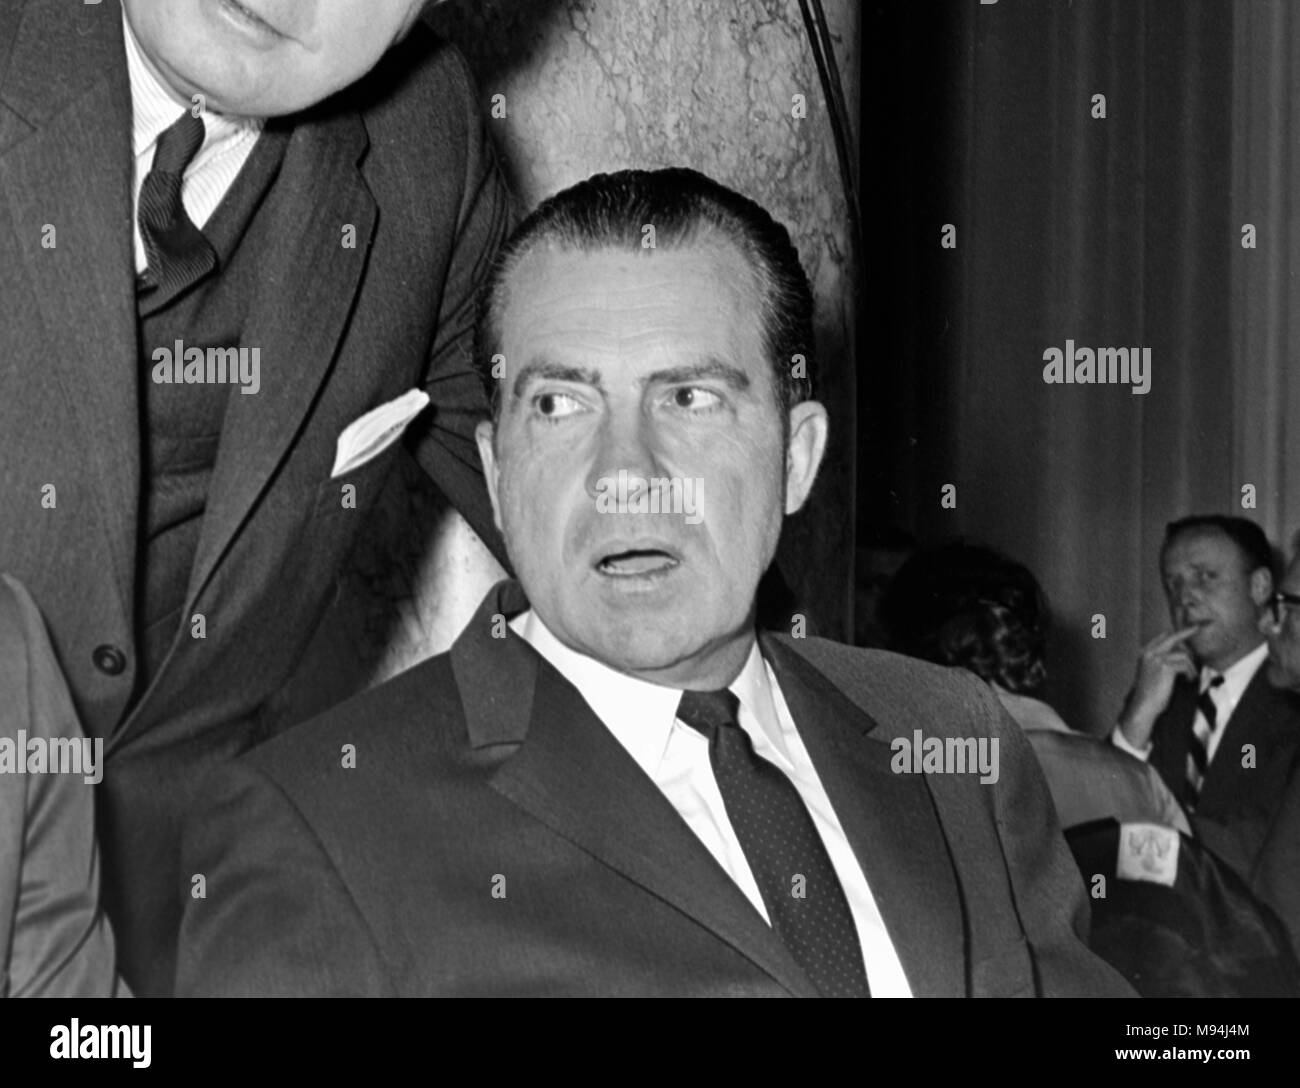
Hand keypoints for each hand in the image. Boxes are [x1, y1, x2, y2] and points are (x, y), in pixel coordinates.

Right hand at [1118, 626, 1198, 748]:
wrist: (1143, 706)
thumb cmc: (1150, 694)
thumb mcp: (1154, 673)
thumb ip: (1163, 661)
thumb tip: (1184, 654)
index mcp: (1145, 653)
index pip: (1164, 636)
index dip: (1179, 632)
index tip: (1193, 627)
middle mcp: (1149, 653)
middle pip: (1173, 636)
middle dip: (1189, 630)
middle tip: (1202, 626)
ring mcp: (1156, 658)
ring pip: (1183, 654)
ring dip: (1191, 665)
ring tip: (1191, 676)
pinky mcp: (1165, 666)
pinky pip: (1185, 664)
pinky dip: (1190, 672)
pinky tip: (1189, 680)